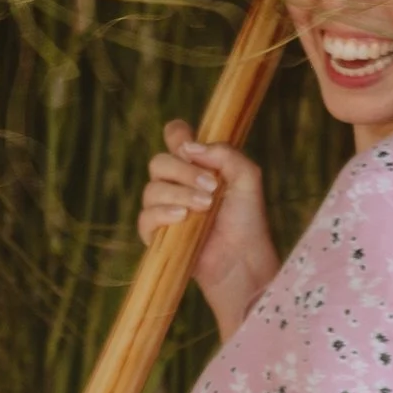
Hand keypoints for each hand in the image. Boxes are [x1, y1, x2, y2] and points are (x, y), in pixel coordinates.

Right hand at [140, 124, 276, 334]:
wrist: (243, 258)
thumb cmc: (247, 219)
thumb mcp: (247, 178)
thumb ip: (224, 153)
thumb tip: (189, 147)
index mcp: (197, 164)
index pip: (174, 137)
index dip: (177, 134)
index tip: (190, 147)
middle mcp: (176, 183)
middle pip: (159, 162)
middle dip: (183, 171)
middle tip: (211, 186)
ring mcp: (164, 208)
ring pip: (151, 189)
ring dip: (180, 194)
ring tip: (205, 206)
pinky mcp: (157, 234)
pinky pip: (145, 217)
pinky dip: (163, 214)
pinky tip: (183, 218)